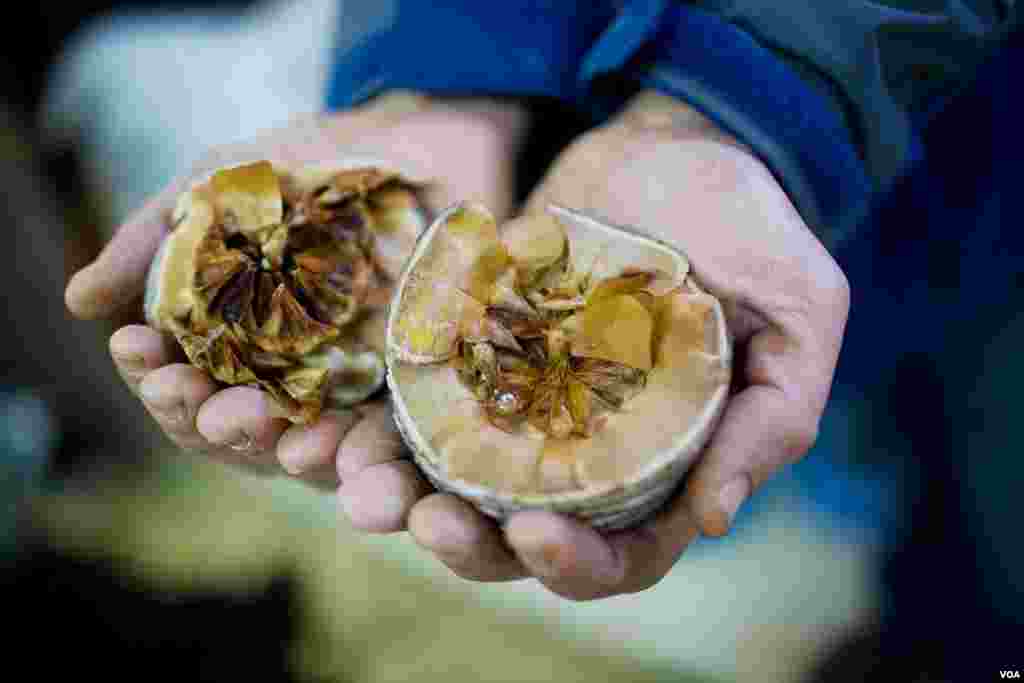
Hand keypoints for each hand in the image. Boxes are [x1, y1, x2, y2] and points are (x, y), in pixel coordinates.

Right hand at [65, 92, 529, 488]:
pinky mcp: (411, 390)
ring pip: (311, 447)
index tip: (138, 351)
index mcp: (227, 343)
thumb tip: (81, 301)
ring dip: (295, 453)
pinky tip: (355, 451)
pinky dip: (370, 451)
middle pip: (241, 429)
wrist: (419, 139)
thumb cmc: (307, 164)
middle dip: (222, 423)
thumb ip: (157, 239)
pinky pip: (391, 438)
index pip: (181, 384)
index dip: (156, 376)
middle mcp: (282, 379)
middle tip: (218, 410)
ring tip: (291, 445)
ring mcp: (347, 389)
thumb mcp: (223, 183)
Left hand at [360, 92, 848, 598]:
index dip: (579, 565)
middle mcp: (584, 450)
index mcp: (662, 466)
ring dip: (406, 496)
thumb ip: (772, 419)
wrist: (677, 142)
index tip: (539, 536)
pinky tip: (344, 425)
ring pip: (455, 482)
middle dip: (473, 546)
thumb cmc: (752, 229)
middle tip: (428, 523)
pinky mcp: (476, 347)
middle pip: (519, 534)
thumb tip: (714, 519)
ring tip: (365, 488)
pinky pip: (419, 400)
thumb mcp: (796, 316)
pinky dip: (381, 421)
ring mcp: (524, 401)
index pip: (621, 553)